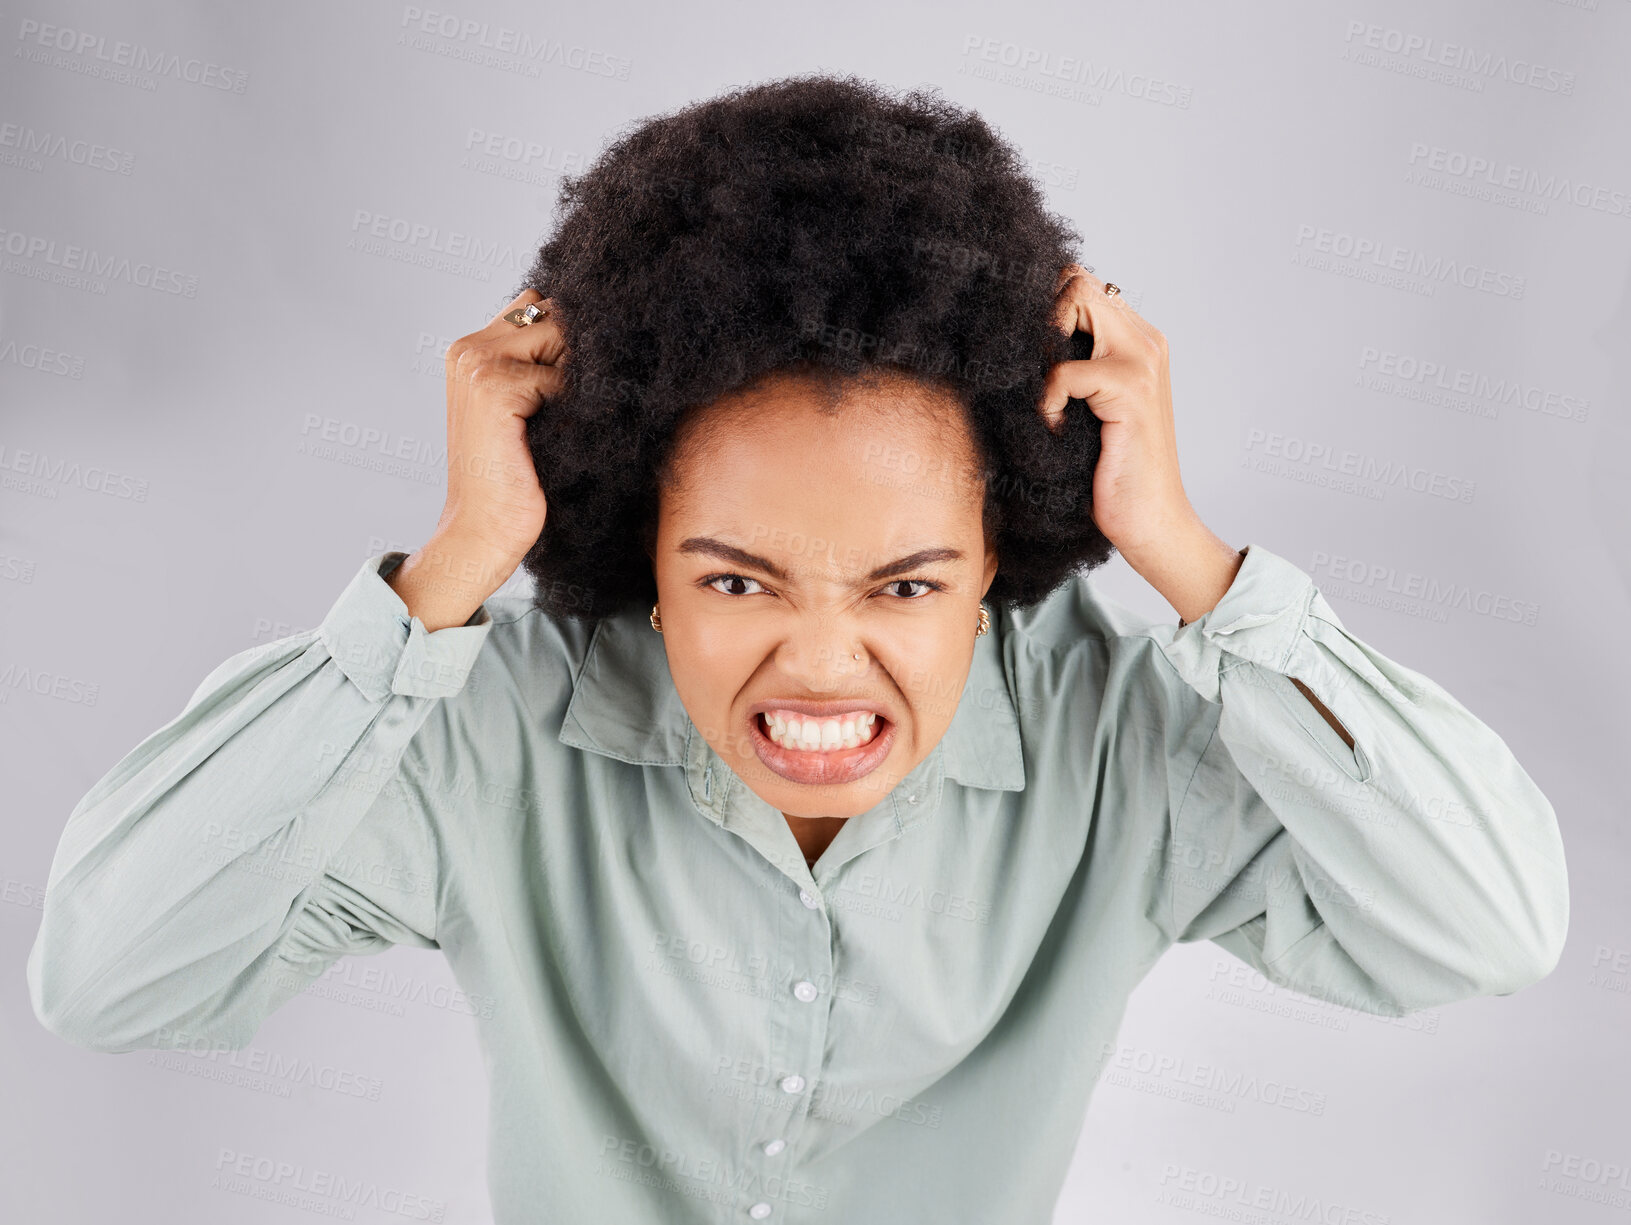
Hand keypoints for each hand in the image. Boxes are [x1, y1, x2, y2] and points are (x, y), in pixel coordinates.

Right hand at [433, 288, 567, 568]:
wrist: (482, 532)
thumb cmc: (514, 480)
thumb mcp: (529, 412)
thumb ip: (544, 367)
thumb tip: (601, 333)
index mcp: (470, 349)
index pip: (538, 306)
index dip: (572, 339)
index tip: (591, 380)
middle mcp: (468, 348)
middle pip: (552, 314)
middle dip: (579, 353)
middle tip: (580, 408)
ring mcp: (477, 365)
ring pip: (561, 338)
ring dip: (578, 379)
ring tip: (568, 425)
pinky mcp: (494, 387)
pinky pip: (563, 379)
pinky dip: (574, 409)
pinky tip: (560, 441)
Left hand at [1035, 265, 1195, 559]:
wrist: (1152, 522)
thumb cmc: (1111, 472)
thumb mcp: (1087, 409)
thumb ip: (1070, 369)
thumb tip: (1014, 344)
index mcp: (1136, 339)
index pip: (1081, 284)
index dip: (1043, 305)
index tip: (1020, 350)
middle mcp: (1145, 340)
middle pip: (1076, 279)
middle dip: (1037, 317)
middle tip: (1027, 372)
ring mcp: (1141, 361)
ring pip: (1075, 302)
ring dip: (1041, 347)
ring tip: (1042, 396)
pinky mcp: (1130, 391)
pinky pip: (1064, 372)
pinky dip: (1046, 400)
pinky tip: (1052, 428)